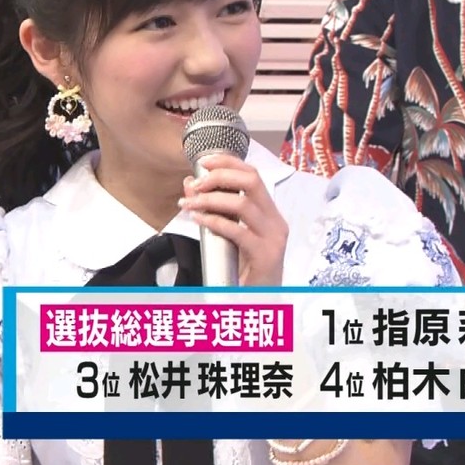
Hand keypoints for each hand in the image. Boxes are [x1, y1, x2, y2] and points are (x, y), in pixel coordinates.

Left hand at [180, 154, 288, 285]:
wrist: (260, 303)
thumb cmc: (245, 271)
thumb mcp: (228, 236)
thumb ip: (212, 210)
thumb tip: (190, 184)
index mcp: (269, 214)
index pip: (253, 174)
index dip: (229, 162)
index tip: (205, 161)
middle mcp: (275, 221)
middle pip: (252, 181)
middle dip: (220, 176)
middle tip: (196, 184)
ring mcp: (273, 238)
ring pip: (242, 204)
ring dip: (210, 200)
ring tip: (189, 204)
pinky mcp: (265, 255)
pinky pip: (237, 231)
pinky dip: (214, 221)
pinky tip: (198, 220)